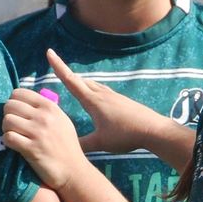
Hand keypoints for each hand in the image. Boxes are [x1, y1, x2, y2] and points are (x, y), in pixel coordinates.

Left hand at [1, 83, 88, 189]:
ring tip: (14, 135)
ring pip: (7, 120)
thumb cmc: (67, 145)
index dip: (13, 102)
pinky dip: (8, 141)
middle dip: (8, 115)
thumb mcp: (62, 120)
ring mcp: (37, 133)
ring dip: (6, 129)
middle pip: (9, 105)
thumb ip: (47, 108)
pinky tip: (15, 145)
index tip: (17, 113)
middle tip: (14, 126)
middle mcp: (44, 117)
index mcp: (50, 106)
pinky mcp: (31, 149)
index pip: (19, 93)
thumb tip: (26, 100)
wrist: (73, 170)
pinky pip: (8, 137)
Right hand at [45, 48, 174, 156]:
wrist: (153, 129)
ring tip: (75, 84)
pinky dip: (94, 91)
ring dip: (82, 83)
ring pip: (93, 85)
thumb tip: (66, 149)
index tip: (49, 52)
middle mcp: (102, 95)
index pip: (70, 80)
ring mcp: (114, 96)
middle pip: (81, 81)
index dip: (58, 66)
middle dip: (68, 75)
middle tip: (58, 70)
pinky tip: (97, 98)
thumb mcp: (101, 142)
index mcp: (93, 101)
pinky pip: (103, 91)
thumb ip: (82, 144)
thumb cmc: (125, 135)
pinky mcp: (122, 101)